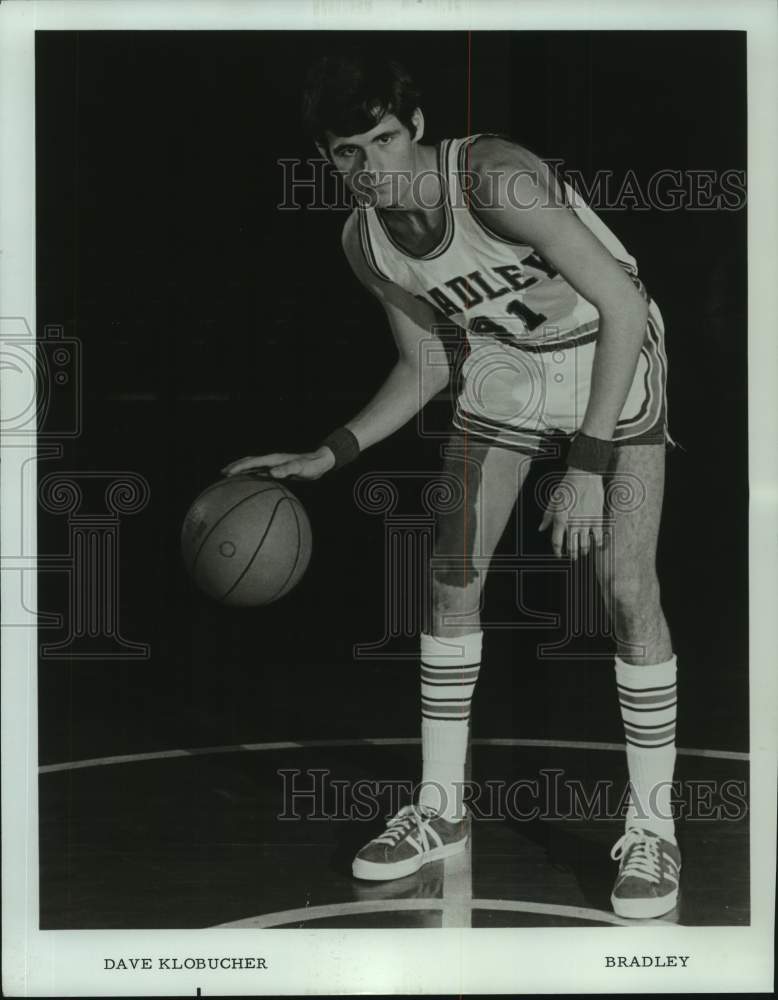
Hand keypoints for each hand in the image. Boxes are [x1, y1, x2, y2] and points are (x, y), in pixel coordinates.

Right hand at [220, 447, 335, 480]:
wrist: (320, 462)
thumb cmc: (311, 466)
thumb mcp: (301, 468)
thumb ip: (288, 469)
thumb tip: (272, 473)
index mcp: (274, 459)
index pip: (253, 461)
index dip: (240, 466)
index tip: (228, 472)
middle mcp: (272, 461)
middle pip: (249, 461)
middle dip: (235, 466)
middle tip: (222, 473)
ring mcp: (274, 465)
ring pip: (253, 466)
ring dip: (241, 470)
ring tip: (229, 476)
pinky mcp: (277, 470)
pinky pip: (260, 473)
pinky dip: (251, 475)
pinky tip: (248, 483)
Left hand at [539, 469, 605, 559]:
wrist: (584, 477)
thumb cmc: (567, 487)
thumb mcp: (553, 501)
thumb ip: (547, 517)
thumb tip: (541, 528)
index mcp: (560, 520)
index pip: (557, 542)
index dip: (557, 551)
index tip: (558, 555)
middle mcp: (572, 524)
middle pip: (571, 547)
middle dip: (571, 554)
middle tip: (572, 557)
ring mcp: (586, 522)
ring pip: (584, 544)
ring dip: (583, 550)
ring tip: (582, 552)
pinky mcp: (597, 519)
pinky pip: (598, 536)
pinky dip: (597, 544)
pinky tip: (596, 546)